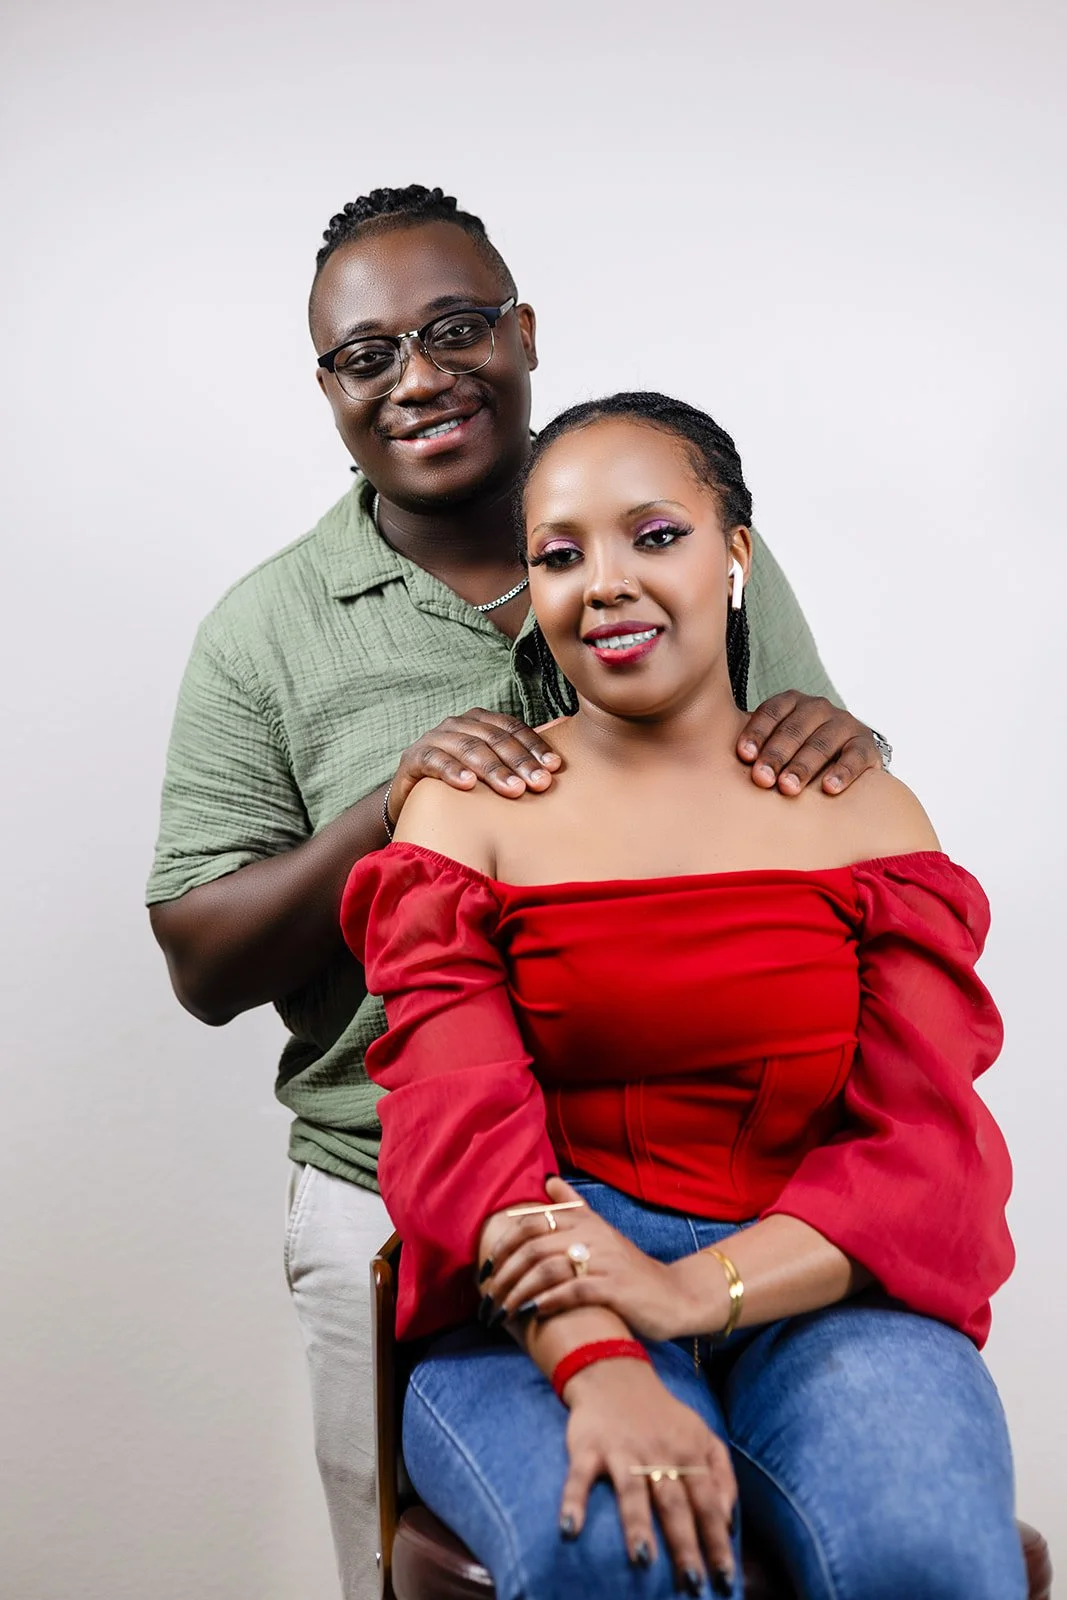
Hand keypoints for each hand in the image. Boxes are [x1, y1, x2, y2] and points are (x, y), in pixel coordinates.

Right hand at [388, 709, 560, 823]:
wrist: (415, 803)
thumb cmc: (462, 787)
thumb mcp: (492, 771)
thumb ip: (520, 757)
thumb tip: (562, 743)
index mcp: (481, 722)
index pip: (512, 728)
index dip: (534, 746)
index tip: (554, 767)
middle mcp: (458, 725)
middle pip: (494, 739)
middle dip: (520, 761)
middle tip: (539, 784)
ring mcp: (435, 739)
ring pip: (468, 748)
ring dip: (493, 769)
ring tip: (513, 789)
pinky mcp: (413, 758)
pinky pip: (435, 761)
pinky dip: (453, 772)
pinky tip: (469, 785)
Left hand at [481, 1181, 724, 1341]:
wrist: (674, 1296)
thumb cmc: (629, 1268)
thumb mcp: (602, 1232)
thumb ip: (575, 1206)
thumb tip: (549, 1180)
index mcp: (585, 1221)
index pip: (532, 1223)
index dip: (504, 1245)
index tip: (487, 1269)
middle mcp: (593, 1235)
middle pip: (534, 1247)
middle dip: (505, 1274)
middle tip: (489, 1298)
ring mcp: (605, 1261)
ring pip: (550, 1269)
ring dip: (521, 1293)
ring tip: (505, 1311)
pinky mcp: (616, 1287)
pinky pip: (576, 1290)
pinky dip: (552, 1300)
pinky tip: (537, 1312)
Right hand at [561, 1359, 735, 1590]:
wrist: (615, 1373)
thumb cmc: (663, 1417)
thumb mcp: (702, 1436)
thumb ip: (722, 1475)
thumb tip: (727, 1522)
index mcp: (689, 1452)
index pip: (708, 1503)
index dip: (717, 1541)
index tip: (725, 1578)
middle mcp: (658, 1453)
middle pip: (674, 1503)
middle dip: (684, 1545)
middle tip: (692, 1584)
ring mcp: (621, 1450)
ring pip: (632, 1490)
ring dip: (637, 1525)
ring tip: (643, 1560)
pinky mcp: (588, 1447)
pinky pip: (579, 1476)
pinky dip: (573, 1501)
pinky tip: (570, 1529)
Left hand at [737, 693, 881, 794]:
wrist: (847, 755)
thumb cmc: (797, 752)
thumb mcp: (776, 741)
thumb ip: (753, 747)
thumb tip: (711, 765)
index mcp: (792, 702)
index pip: (771, 712)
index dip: (757, 733)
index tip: (743, 756)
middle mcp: (819, 708)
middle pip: (794, 729)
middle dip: (776, 755)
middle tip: (762, 779)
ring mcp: (844, 724)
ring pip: (822, 743)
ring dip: (804, 766)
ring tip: (788, 788)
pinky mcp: (866, 745)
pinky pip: (854, 757)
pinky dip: (842, 772)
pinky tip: (829, 788)